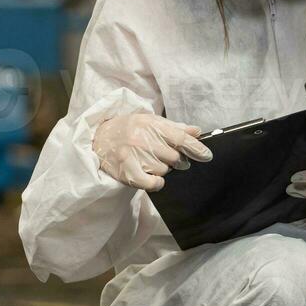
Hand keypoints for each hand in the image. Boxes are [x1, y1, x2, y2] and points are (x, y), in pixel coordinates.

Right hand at [91, 113, 212, 190]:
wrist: (98, 137)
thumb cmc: (128, 129)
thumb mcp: (150, 122)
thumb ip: (175, 128)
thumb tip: (197, 132)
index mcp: (152, 124)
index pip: (181, 138)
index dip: (197, 148)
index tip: (207, 156)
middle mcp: (143, 139)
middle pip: (174, 158)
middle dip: (176, 160)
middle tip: (167, 157)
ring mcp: (134, 155)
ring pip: (164, 170)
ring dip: (162, 169)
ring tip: (150, 161)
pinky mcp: (126, 171)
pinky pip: (151, 183)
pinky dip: (156, 183)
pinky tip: (155, 179)